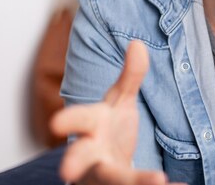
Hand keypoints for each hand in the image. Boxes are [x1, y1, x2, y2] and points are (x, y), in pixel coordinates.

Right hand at [51, 40, 184, 184]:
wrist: (108, 164)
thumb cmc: (110, 129)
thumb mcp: (120, 101)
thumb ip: (130, 76)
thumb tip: (137, 43)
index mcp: (93, 125)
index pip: (80, 119)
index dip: (68, 120)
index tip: (56, 124)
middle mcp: (92, 153)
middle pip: (81, 157)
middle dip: (75, 162)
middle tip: (67, 172)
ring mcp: (104, 174)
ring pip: (112, 180)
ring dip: (135, 181)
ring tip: (159, 179)